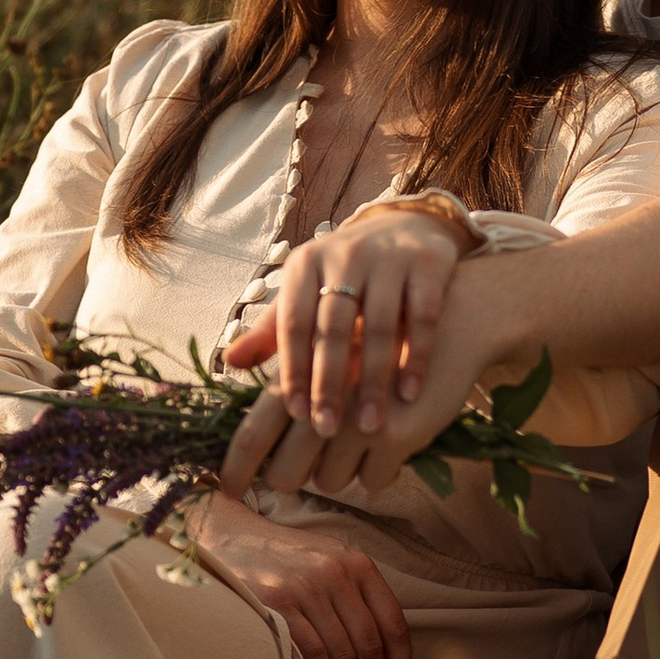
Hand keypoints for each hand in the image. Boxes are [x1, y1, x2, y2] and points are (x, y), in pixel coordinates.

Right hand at [192, 492, 415, 658]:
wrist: (234, 537)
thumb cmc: (288, 559)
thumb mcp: (332, 562)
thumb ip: (358, 597)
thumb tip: (384, 656)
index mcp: (359, 565)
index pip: (394, 623)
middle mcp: (338, 574)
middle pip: (371, 643)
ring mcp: (308, 589)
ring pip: (344, 652)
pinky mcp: (279, 603)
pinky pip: (313, 653)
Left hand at [219, 204, 471, 484]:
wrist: (408, 229)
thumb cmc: (345, 277)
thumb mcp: (306, 293)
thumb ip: (273, 330)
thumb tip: (229, 363)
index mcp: (306, 263)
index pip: (293, 323)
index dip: (294, 369)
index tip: (296, 413)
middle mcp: (345, 254)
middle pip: (332, 327)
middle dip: (329, 383)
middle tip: (327, 429)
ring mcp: (389, 257)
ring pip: (378, 326)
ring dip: (373, 380)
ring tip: (370, 425)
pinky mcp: (430, 263)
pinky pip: (422, 317)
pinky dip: (416, 357)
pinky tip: (409, 394)